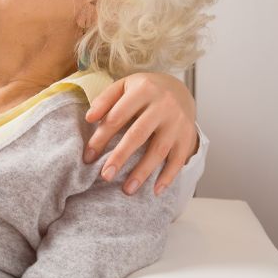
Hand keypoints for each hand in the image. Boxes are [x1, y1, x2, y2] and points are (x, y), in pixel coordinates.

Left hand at [83, 72, 198, 195]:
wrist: (179, 89)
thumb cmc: (144, 90)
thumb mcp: (123, 86)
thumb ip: (105, 100)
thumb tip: (89, 118)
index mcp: (143, 90)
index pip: (117, 116)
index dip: (101, 137)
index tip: (88, 156)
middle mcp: (164, 105)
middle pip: (138, 134)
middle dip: (120, 157)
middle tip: (105, 176)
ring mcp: (178, 122)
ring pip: (159, 150)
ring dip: (142, 172)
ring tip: (127, 189)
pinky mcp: (189, 135)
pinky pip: (179, 159)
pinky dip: (168, 176)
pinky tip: (156, 190)